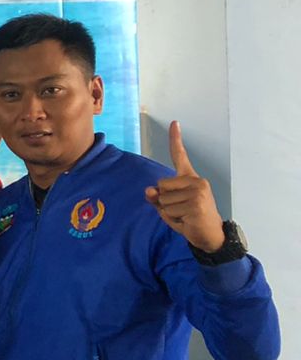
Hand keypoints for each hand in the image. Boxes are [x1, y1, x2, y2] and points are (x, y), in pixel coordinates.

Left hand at [146, 121, 226, 252]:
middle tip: (181, 210)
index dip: (175, 139)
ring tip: (185, 216)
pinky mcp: (196, 204)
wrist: (209, 236)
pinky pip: (168, 210)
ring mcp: (198, 192)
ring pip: (163, 200)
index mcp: (190, 179)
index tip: (174, 123)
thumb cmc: (189, 219)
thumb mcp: (169, 207)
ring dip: (169, 212)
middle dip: (164, 202)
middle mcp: (196, 181)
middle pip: (161, 186)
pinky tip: (187, 220)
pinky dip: (172, 219)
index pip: (180, 156)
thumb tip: (149, 190)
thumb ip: (156, 197)